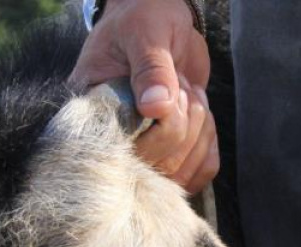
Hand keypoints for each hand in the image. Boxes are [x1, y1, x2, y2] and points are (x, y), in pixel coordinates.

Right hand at [69, 0, 218, 194]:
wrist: (162, 20)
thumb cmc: (144, 18)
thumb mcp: (145, 32)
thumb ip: (151, 67)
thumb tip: (157, 107)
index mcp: (92, 109)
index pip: (117, 149)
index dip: (154, 133)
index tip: (169, 96)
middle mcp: (113, 139)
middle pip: (154, 166)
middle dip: (182, 124)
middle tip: (181, 85)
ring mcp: (143, 151)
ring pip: (178, 174)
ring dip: (198, 133)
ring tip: (187, 93)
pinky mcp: (170, 155)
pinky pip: (197, 173)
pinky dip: (208, 145)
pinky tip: (199, 113)